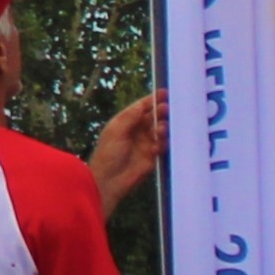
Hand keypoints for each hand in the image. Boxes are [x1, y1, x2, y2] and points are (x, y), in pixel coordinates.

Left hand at [93, 88, 167, 211]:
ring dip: (163, 128)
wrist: (109, 181)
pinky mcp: (152, 157)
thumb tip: (143, 104)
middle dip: (161, 112)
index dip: (152, 100)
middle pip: (154, 117)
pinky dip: (162, 144)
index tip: (165, 92)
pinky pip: (163, 146)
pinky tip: (155, 148)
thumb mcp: (116, 131)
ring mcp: (145, 144)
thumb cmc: (108, 154)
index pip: (141, 107)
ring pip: (160, 130)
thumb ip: (130, 117)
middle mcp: (136, 131)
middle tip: (166, 110)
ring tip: (160, 131)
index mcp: (125, 122)